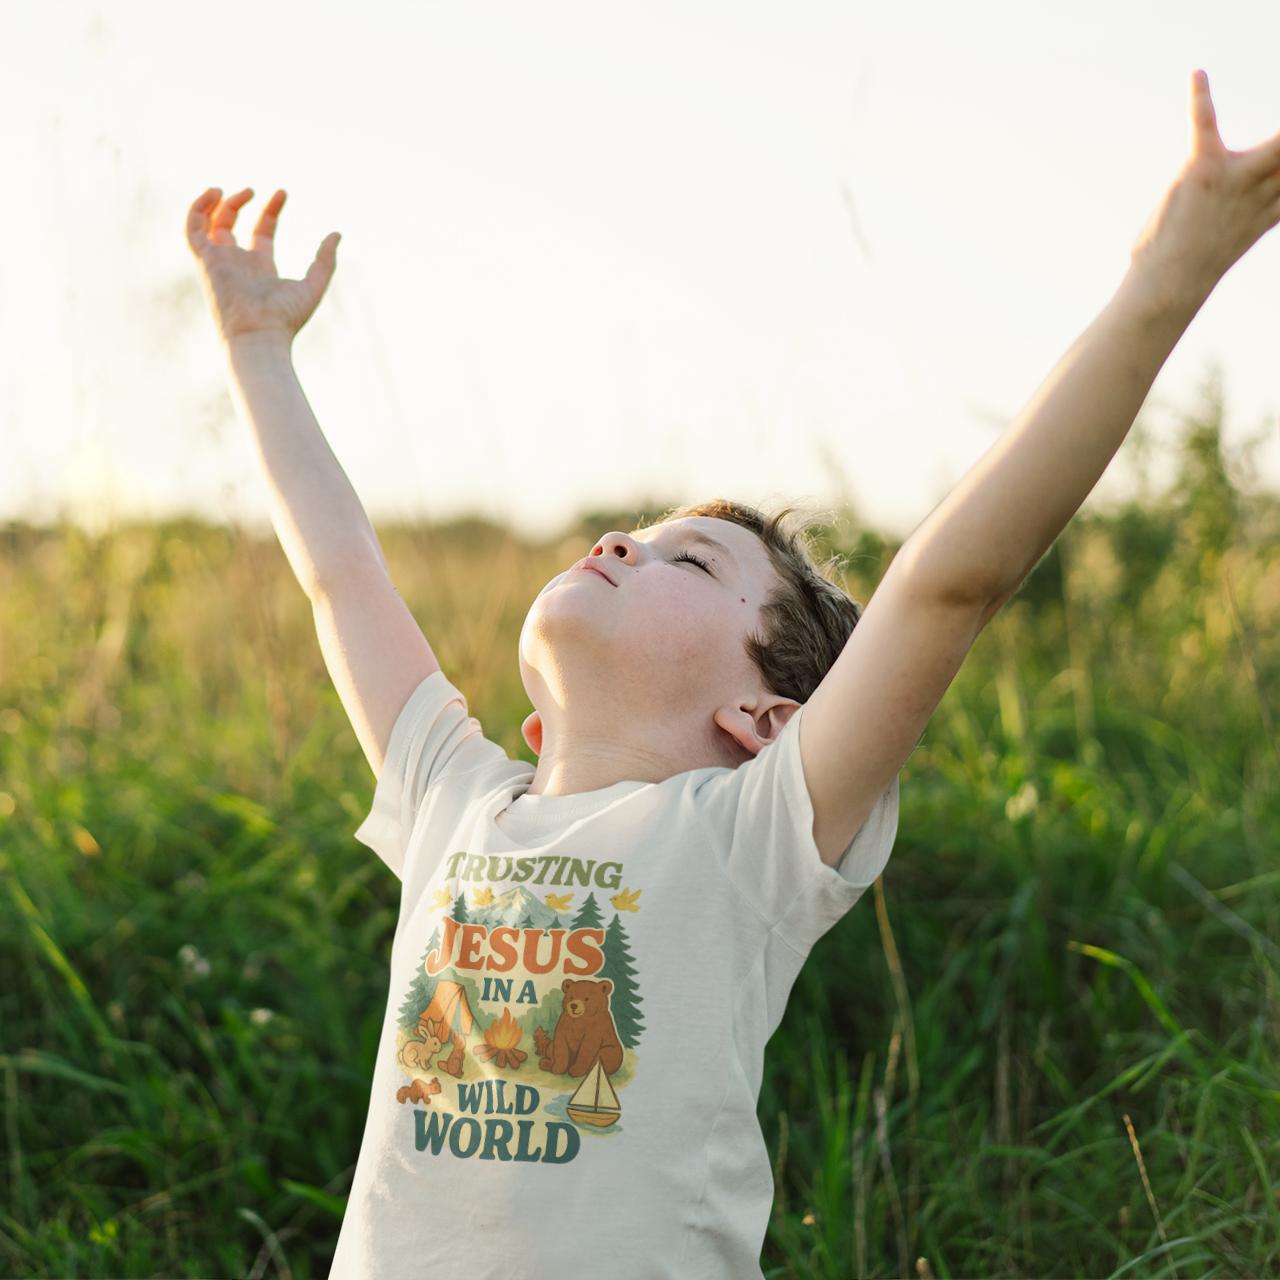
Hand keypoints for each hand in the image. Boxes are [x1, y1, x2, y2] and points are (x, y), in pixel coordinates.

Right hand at [186, 187, 339, 345]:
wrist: (259, 335)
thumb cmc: (285, 318)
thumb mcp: (313, 284)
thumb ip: (325, 260)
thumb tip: (337, 234)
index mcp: (261, 269)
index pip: (262, 232)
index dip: (271, 210)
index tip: (283, 193)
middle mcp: (238, 263)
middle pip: (233, 225)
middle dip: (241, 203)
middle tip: (255, 190)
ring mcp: (220, 261)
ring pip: (209, 224)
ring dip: (217, 203)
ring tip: (226, 188)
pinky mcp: (205, 259)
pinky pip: (192, 228)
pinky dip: (198, 207)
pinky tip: (214, 192)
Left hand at [1131, 72, 1279, 307]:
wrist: (1170, 288)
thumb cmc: (1189, 270)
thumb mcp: (1232, 241)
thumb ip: (1250, 217)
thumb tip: (1254, 213)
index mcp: (1271, 208)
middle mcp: (1262, 191)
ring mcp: (1235, 180)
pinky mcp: (1204, 171)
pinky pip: (1204, 126)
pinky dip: (1200, 100)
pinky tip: (1197, 76)